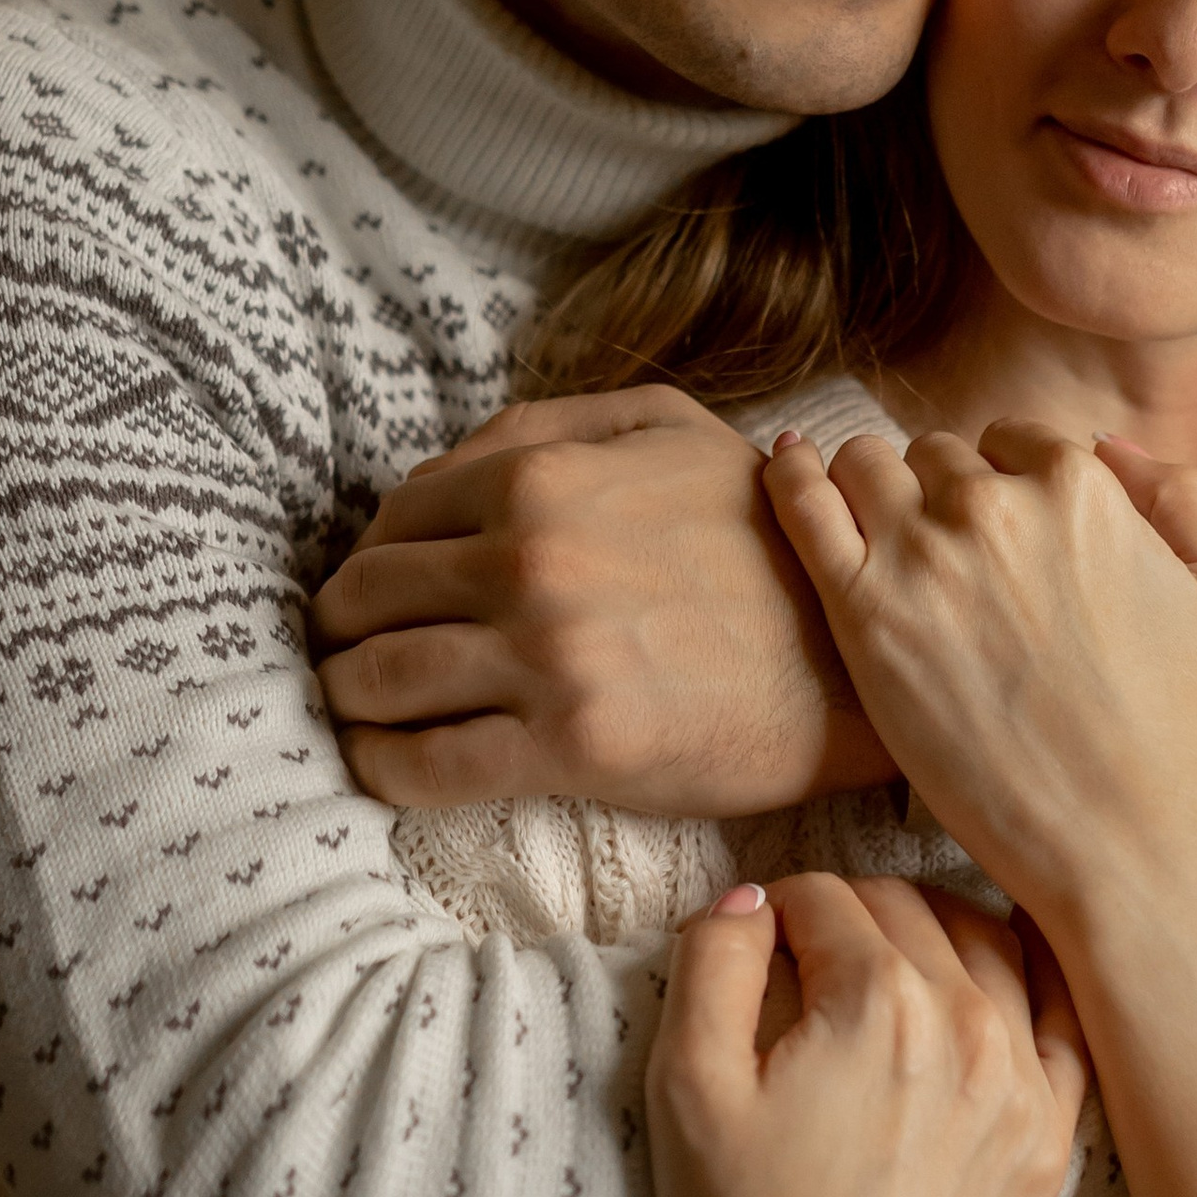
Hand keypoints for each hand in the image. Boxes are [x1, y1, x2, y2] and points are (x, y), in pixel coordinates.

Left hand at [312, 387, 892, 812]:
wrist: (857, 658)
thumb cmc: (765, 539)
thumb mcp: (668, 429)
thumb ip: (543, 427)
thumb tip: (434, 472)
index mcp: (538, 479)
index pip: (391, 523)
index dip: (367, 562)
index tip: (370, 596)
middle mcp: (527, 564)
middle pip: (363, 602)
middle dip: (339, 632)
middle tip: (344, 656)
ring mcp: (545, 659)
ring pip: (375, 683)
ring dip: (346, 700)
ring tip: (355, 714)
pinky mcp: (569, 748)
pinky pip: (423, 767)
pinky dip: (382, 768)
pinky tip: (388, 766)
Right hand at [649, 873, 1086, 1196]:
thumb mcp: (688, 1087)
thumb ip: (711, 962)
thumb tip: (748, 898)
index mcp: (882, 1003)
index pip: (825, 896)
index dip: (774, 910)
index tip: (753, 944)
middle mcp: (971, 1026)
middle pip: (907, 908)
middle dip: (848, 915)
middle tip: (805, 958)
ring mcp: (1025, 1082)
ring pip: (991, 943)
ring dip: (933, 931)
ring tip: (887, 961)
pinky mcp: (1051, 1136)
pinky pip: (1062, 1019)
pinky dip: (1028, 982)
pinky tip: (993, 983)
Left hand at [765, 421, 1196, 919]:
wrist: (1112, 827)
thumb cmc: (1175, 723)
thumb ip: (1185, 496)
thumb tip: (1113, 446)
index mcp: (1078, 483)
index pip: (1010, 439)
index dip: (1003, 484)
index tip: (999, 535)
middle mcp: (993, 502)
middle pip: (936, 454)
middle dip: (939, 494)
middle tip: (945, 558)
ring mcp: (921, 552)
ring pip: (866, 465)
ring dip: (872, 488)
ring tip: (877, 535)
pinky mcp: (861, 608)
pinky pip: (802, 506)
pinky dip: (792, 476)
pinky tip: (786, 464)